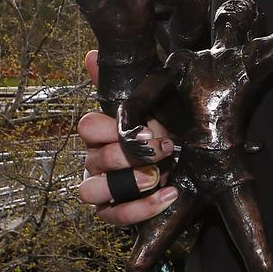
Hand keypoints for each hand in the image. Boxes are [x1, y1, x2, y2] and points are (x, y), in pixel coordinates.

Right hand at [78, 51, 177, 225]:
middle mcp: (94, 162)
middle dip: (130, 154)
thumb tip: (90, 55)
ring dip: (127, 182)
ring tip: (157, 176)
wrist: (186, 164)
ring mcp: (102, 190)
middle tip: (164, 149)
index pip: (86, 127)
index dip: (111, 128)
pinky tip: (170, 194)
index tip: (147, 129)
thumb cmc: (161, 133)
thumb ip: (124, 85)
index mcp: (99, 134)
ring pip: (92, 191)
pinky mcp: (114, 214)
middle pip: (93, 159)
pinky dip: (143, 208)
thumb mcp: (149, 106)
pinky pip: (117, 216)